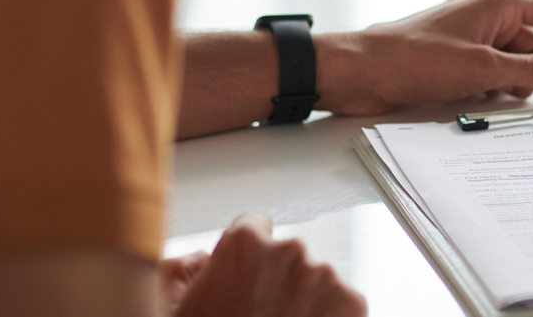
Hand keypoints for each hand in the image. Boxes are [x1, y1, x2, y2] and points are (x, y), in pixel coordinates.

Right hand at [166, 212, 366, 316]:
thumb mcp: (180, 308)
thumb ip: (184, 272)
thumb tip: (200, 261)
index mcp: (244, 243)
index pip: (255, 226)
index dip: (248, 256)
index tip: (248, 275)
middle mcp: (289, 250)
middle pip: (287, 256)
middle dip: (278, 280)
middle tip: (263, 314)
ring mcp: (324, 275)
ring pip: (316, 280)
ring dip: (305, 299)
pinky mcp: (352, 301)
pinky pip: (342, 303)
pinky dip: (330, 316)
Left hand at [314, 0, 532, 114]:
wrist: (364, 71)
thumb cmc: (415, 59)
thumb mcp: (483, 68)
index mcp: (500, 4)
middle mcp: (489, 16)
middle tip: (532, 100)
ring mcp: (473, 38)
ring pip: (514, 63)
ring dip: (514, 85)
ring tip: (494, 100)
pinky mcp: (457, 59)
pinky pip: (491, 74)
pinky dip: (493, 89)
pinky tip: (480, 103)